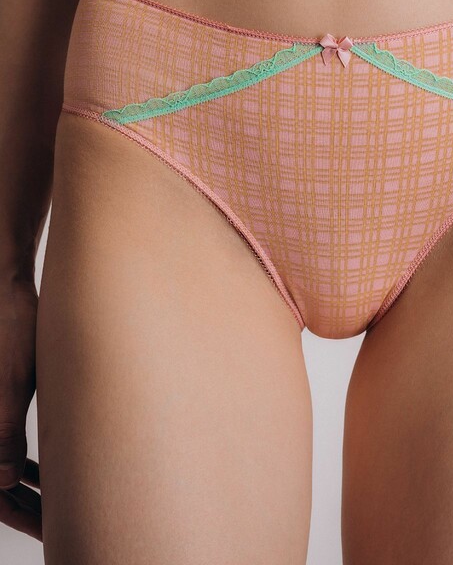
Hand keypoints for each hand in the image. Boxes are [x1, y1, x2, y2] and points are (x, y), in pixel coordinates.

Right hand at [0, 279, 41, 540]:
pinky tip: (54, 474)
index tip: (55, 533)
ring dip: (33, 490)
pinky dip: (31, 466)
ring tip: (66, 506)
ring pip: (9, 470)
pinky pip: (12, 448)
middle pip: (3, 487)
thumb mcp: (15, 382)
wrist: (9, 296)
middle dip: (32, 510)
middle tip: (69, 527)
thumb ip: (7, 431)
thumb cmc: (11, 331)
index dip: (24, 517)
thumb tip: (7, 480)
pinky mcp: (3, 409)